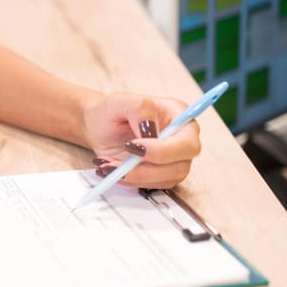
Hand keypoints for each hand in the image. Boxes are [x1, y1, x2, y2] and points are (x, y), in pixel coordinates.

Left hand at [81, 92, 200, 188]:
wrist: (100, 127)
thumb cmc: (114, 111)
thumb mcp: (121, 101)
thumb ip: (140, 109)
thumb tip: (151, 129)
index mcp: (180, 117)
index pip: (187, 142)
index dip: (164, 150)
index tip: (134, 147)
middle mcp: (181, 140)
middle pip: (181, 166)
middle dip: (148, 169)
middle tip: (120, 164)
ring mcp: (173, 160)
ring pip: (166, 179)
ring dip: (135, 176)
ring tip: (109, 164)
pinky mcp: (160, 175)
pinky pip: (152, 186)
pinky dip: (129, 181)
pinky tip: (112, 169)